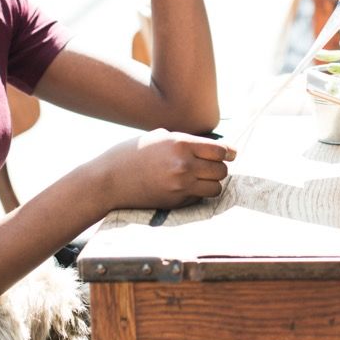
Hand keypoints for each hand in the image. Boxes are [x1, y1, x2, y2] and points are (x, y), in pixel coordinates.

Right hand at [97, 129, 235, 210]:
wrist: (108, 180)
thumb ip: (185, 141)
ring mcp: (180, 186)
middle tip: (213, 166)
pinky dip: (198, 194)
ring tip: (201, 178)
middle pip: (222, 170)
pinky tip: (185, 187)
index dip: (229, 152)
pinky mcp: (175, 202)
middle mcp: (183, 165)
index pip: (220, 150)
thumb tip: (211, 147)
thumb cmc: (132, 154)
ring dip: (212, 183)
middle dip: (220, 168)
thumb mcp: (159, 137)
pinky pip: (199, 199)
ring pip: (215, 188)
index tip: (231, 154)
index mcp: (180, 144)